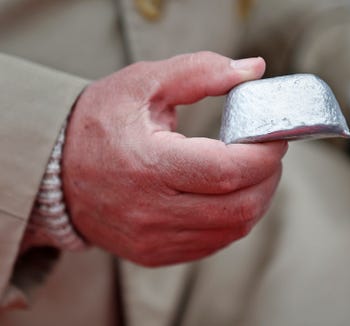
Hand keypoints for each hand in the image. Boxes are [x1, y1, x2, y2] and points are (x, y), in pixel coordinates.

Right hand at [63, 52, 287, 265]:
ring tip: (254, 172)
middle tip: (269, 154)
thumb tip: (253, 70)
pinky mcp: (155, 254)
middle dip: (268, 178)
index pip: (227, 170)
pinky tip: (229, 195)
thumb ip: (200, 73)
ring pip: (232, 230)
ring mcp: (154, 238)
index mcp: (148, 164)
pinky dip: (233, 219)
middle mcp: (150, 210)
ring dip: (256, 200)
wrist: (57, 173)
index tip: (274, 137)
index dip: (264, 155)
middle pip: (239, 207)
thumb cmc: (101, 123)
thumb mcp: (144, 84)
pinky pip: (214, 243)